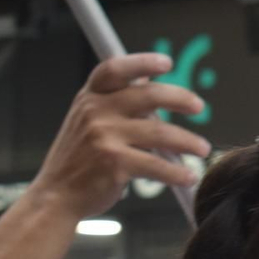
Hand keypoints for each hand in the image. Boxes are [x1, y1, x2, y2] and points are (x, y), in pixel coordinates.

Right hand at [26, 53, 210, 220]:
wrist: (56, 196)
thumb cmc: (79, 159)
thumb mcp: (87, 121)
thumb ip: (115, 102)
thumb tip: (149, 81)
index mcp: (89, 98)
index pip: (115, 69)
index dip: (142, 62)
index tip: (167, 63)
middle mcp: (95, 112)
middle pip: (148, 95)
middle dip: (181, 98)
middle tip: (199, 106)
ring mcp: (104, 137)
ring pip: (161, 133)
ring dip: (188, 141)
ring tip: (203, 149)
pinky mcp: (115, 164)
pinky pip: (157, 165)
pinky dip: (177, 172)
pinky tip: (189, 177)